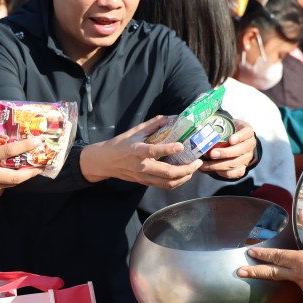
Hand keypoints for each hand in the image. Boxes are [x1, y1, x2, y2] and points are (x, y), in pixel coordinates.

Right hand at [0, 137, 42, 192]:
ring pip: (8, 184)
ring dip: (19, 178)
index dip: (25, 146)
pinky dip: (5, 181)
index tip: (37, 142)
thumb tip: (1, 142)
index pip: (8, 152)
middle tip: (39, 167)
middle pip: (15, 178)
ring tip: (28, 170)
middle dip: (30, 173)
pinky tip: (8, 174)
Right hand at [80, 115, 200, 188]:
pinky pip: (164, 185)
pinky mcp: (145, 182)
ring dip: (184, 178)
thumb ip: (154, 124)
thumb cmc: (120, 144)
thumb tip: (172, 117)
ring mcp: (143, 176)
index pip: (154, 151)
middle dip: (186, 169)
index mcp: (137, 151)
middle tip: (197, 162)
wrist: (105, 162)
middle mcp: (141, 166)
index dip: (169, 149)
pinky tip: (184, 174)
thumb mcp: (135, 131)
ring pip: (168, 183)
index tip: (181, 145)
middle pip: (167, 173)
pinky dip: (177, 181)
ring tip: (193, 169)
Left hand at [200, 119, 257, 178]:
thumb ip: (217, 126)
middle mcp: (250, 145)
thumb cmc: (229, 131)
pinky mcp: (243, 167)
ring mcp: (247, 157)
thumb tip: (198, 128)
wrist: (236, 140)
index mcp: (248, 132)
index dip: (239, 137)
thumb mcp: (227, 124)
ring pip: (235, 163)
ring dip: (218, 165)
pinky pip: (234, 173)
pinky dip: (222, 172)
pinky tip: (212, 170)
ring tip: (205, 164)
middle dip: (225, 153)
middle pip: (240, 150)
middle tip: (211, 153)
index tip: (230, 140)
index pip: (246, 133)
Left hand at [237, 209, 302, 302]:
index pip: (277, 257)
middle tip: (239, 272)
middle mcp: (302, 278)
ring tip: (277, 269)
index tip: (249, 253)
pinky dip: (302, 279)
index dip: (262, 254)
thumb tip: (301, 212)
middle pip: (273, 274)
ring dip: (283, 275)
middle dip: (255, 272)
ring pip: (291, 280)